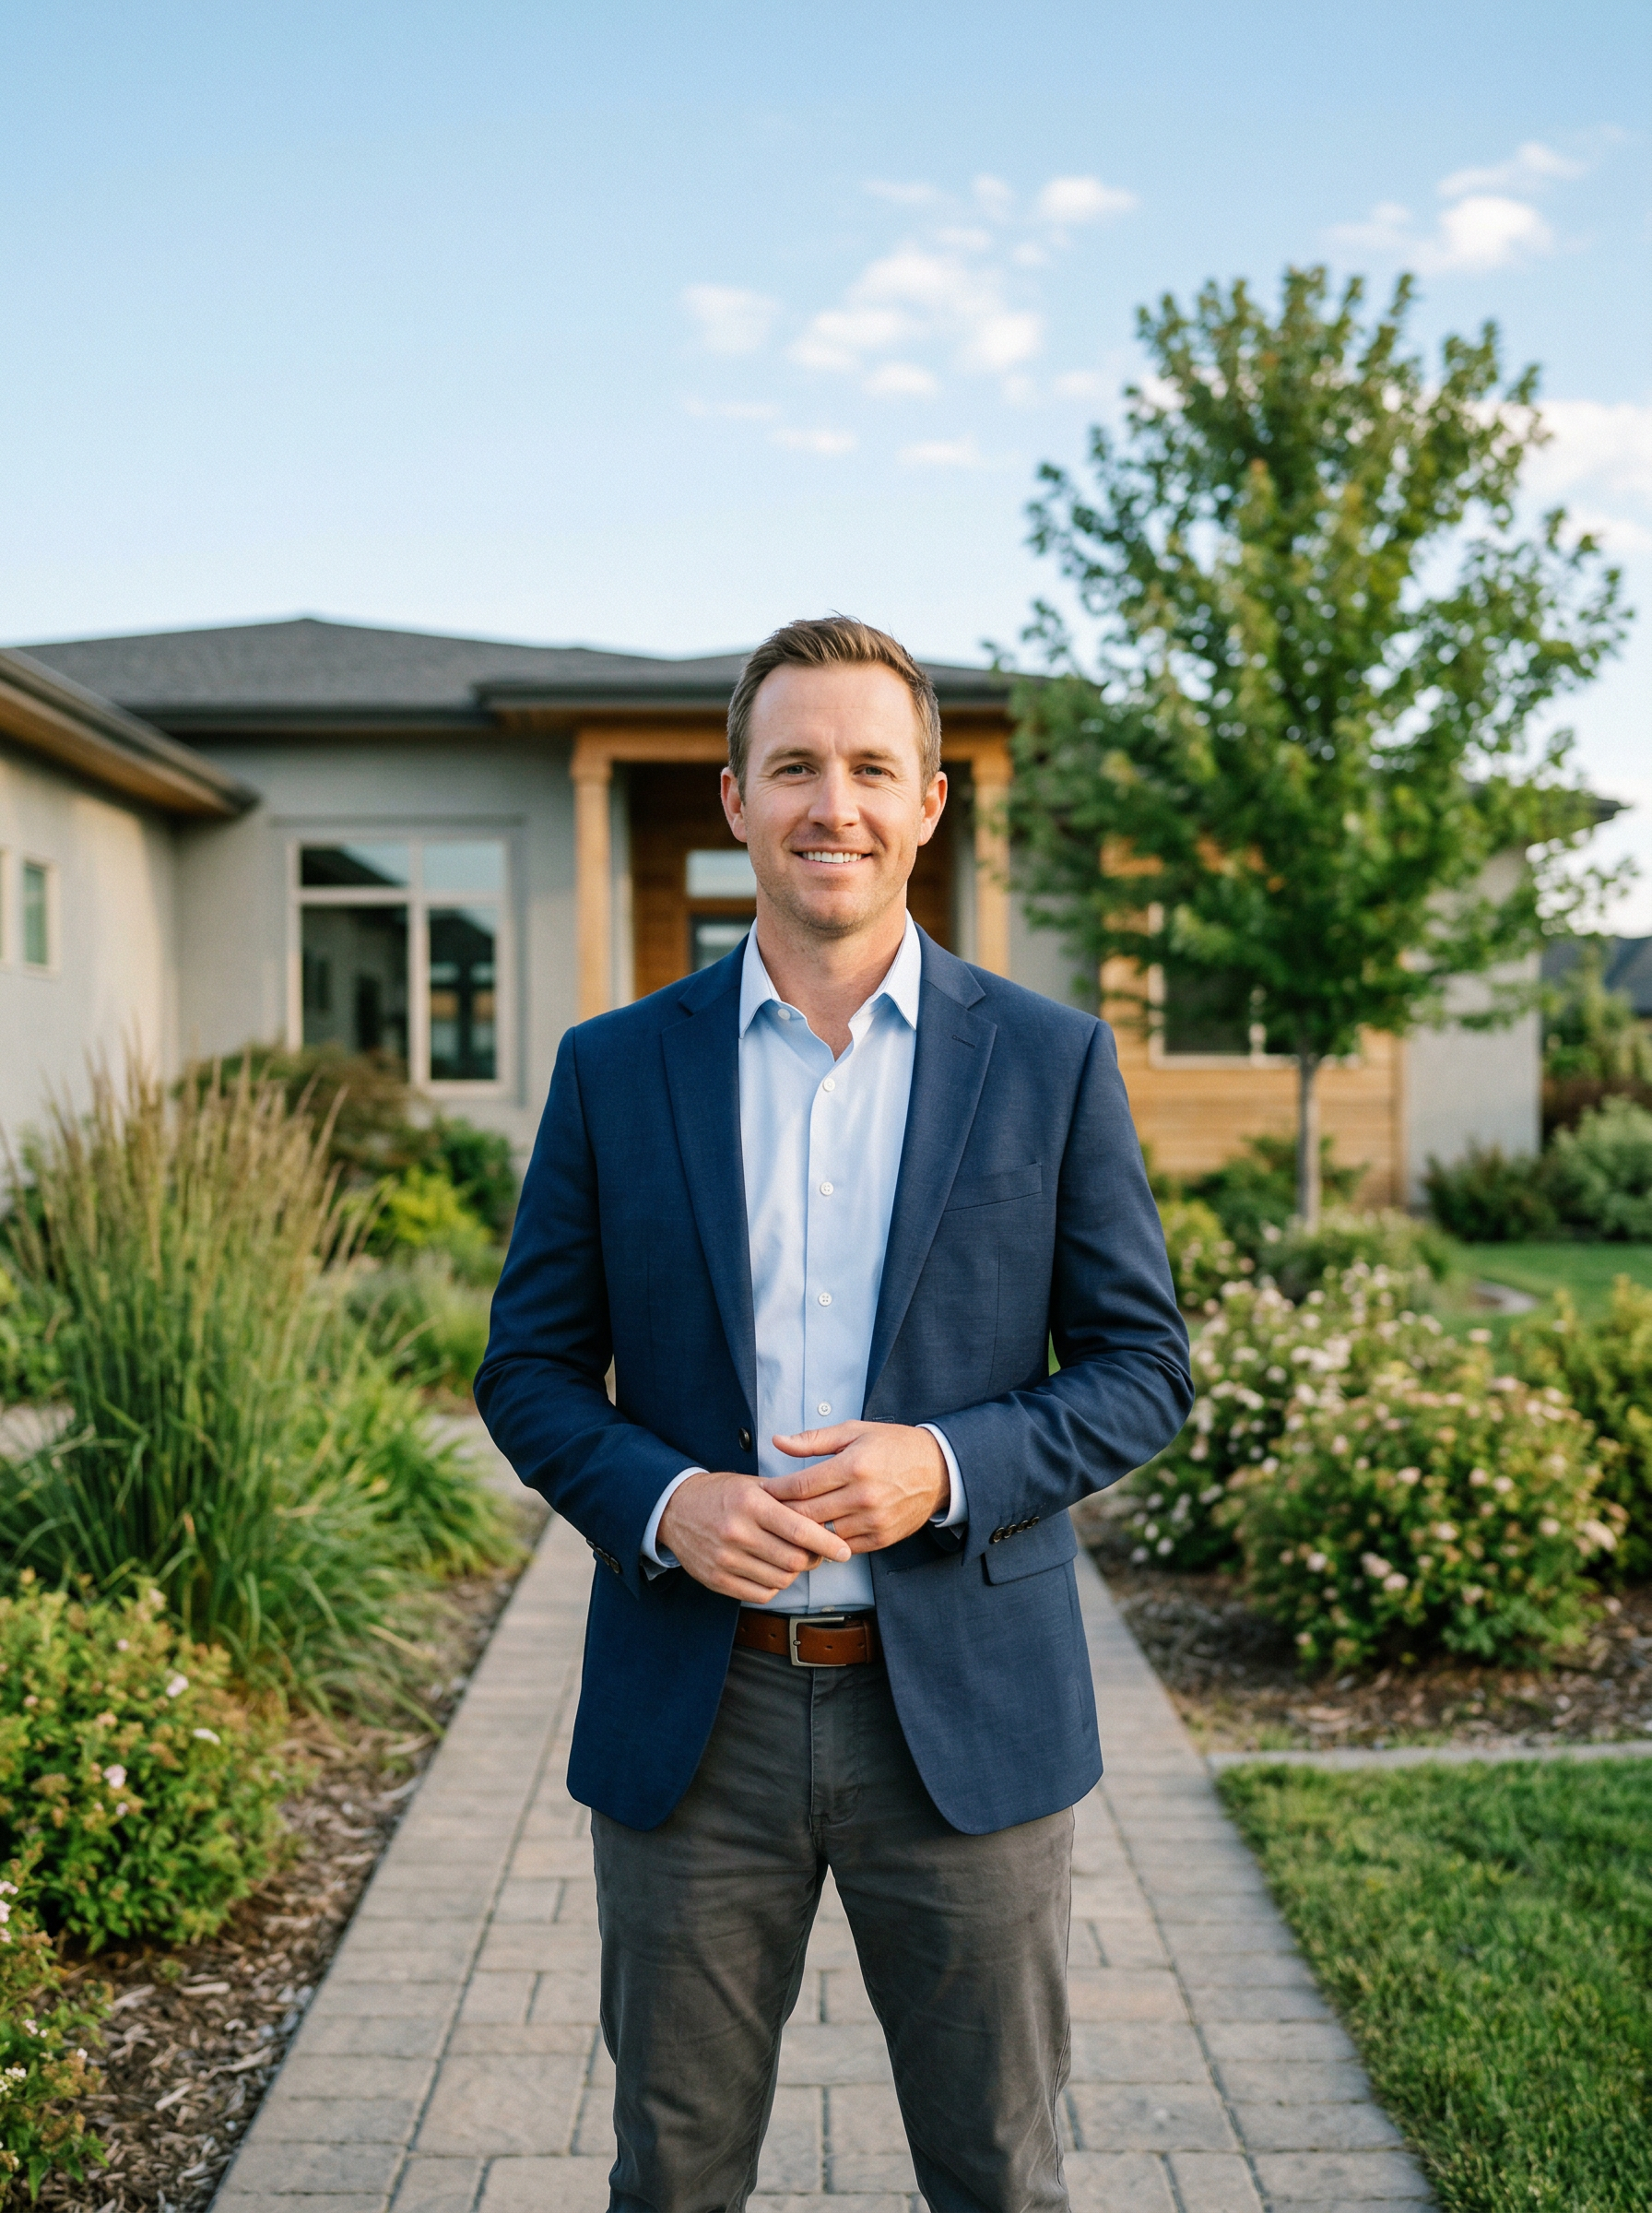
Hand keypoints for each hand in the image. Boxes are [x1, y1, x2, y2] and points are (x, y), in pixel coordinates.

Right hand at [658, 1470, 852, 1602]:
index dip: (827, 1543)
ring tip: (791, 1558)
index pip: (799, 1530)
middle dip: (813, 1559)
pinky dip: (774, 1586)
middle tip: (816, 1552)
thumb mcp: (752, 1485)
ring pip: (780, 1580)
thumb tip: (826, 1515)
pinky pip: (761, 1594)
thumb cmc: (720, 1494)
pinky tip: (771, 1569)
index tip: (844, 1551)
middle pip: (794, 1560)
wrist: (674, 1509)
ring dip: (794, 1573)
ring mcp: (725, 1559)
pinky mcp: (717, 1579)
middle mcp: (737, 1532)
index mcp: (750, 1504)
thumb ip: (786, 1499)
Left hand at [764, 1422, 948, 1554]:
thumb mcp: (854, 1431)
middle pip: (807, 1514)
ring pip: (822, 1535)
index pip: (801, 1485)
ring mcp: (873, 1520)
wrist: (938, 1470)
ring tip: (785, 1526)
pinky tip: (815, 1535)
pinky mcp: (881, 1538)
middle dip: (782, 1514)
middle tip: (764, 1512)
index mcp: (854, 1466)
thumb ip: (814, 1440)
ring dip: (802, 1532)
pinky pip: (843, 1547)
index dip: (776, 1490)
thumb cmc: (894, 1446)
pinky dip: (826, 1543)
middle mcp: (863, 1496)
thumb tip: (778, 1441)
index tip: (761, 1491)